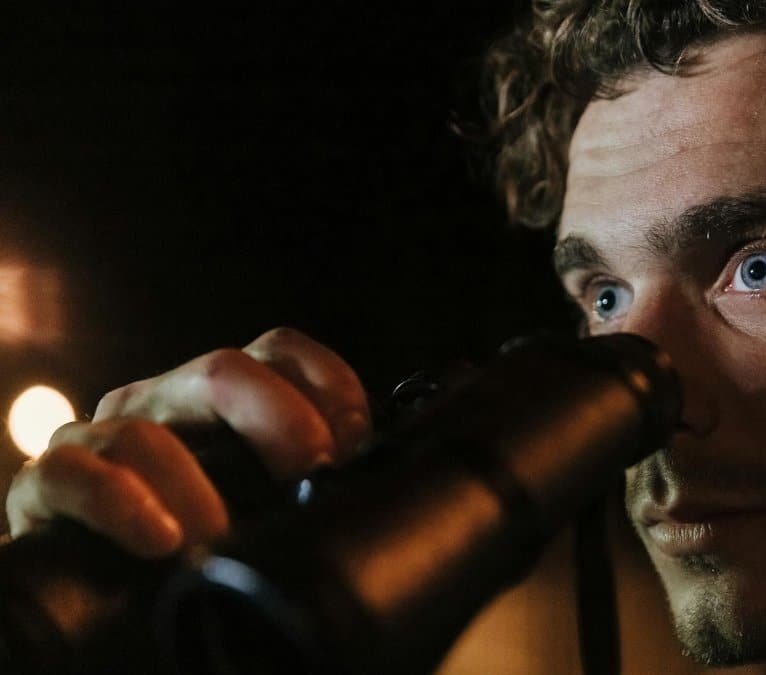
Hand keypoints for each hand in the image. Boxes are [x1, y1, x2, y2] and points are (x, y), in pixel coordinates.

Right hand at [5, 327, 369, 557]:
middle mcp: (163, 401)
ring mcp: (100, 435)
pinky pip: (73, 475)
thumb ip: (301, 478)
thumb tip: (365, 481)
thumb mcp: (261, 498)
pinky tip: (161, 540)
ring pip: (145, 431)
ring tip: (222, 538)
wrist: (91, 573)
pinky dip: (121, 505)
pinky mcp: (48, 481)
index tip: (357, 444)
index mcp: (220, 397)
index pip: (280, 353)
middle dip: (278, 418)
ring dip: (193, 486)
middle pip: (223, 371)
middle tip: (312, 473)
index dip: (329, 386)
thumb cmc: (192, 533)